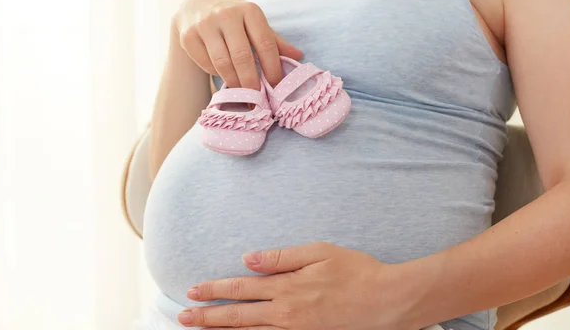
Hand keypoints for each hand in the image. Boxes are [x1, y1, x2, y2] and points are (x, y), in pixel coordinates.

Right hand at [174, 0, 302, 89]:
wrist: (196, 5)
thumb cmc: (234, 19)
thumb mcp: (255, 24)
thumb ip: (275, 41)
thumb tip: (298, 56)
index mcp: (249, 10)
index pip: (265, 43)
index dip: (272, 68)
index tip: (276, 86)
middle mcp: (226, 14)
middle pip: (242, 56)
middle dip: (251, 82)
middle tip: (257, 99)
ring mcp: (205, 24)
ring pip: (222, 63)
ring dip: (234, 83)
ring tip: (242, 95)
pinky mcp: (188, 36)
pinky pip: (206, 64)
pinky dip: (216, 74)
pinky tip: (223, 76)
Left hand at [178, 242, 419, 329]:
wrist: (387, 301)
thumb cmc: (356, 271)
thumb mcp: (319, 252)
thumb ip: (281, 257)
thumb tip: (248, 259)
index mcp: (288, 287)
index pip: (241, 289)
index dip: (214, 290)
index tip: (192, 291)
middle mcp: (286, 313)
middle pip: (238, 316)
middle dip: (207, 317)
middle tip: (182, 318)